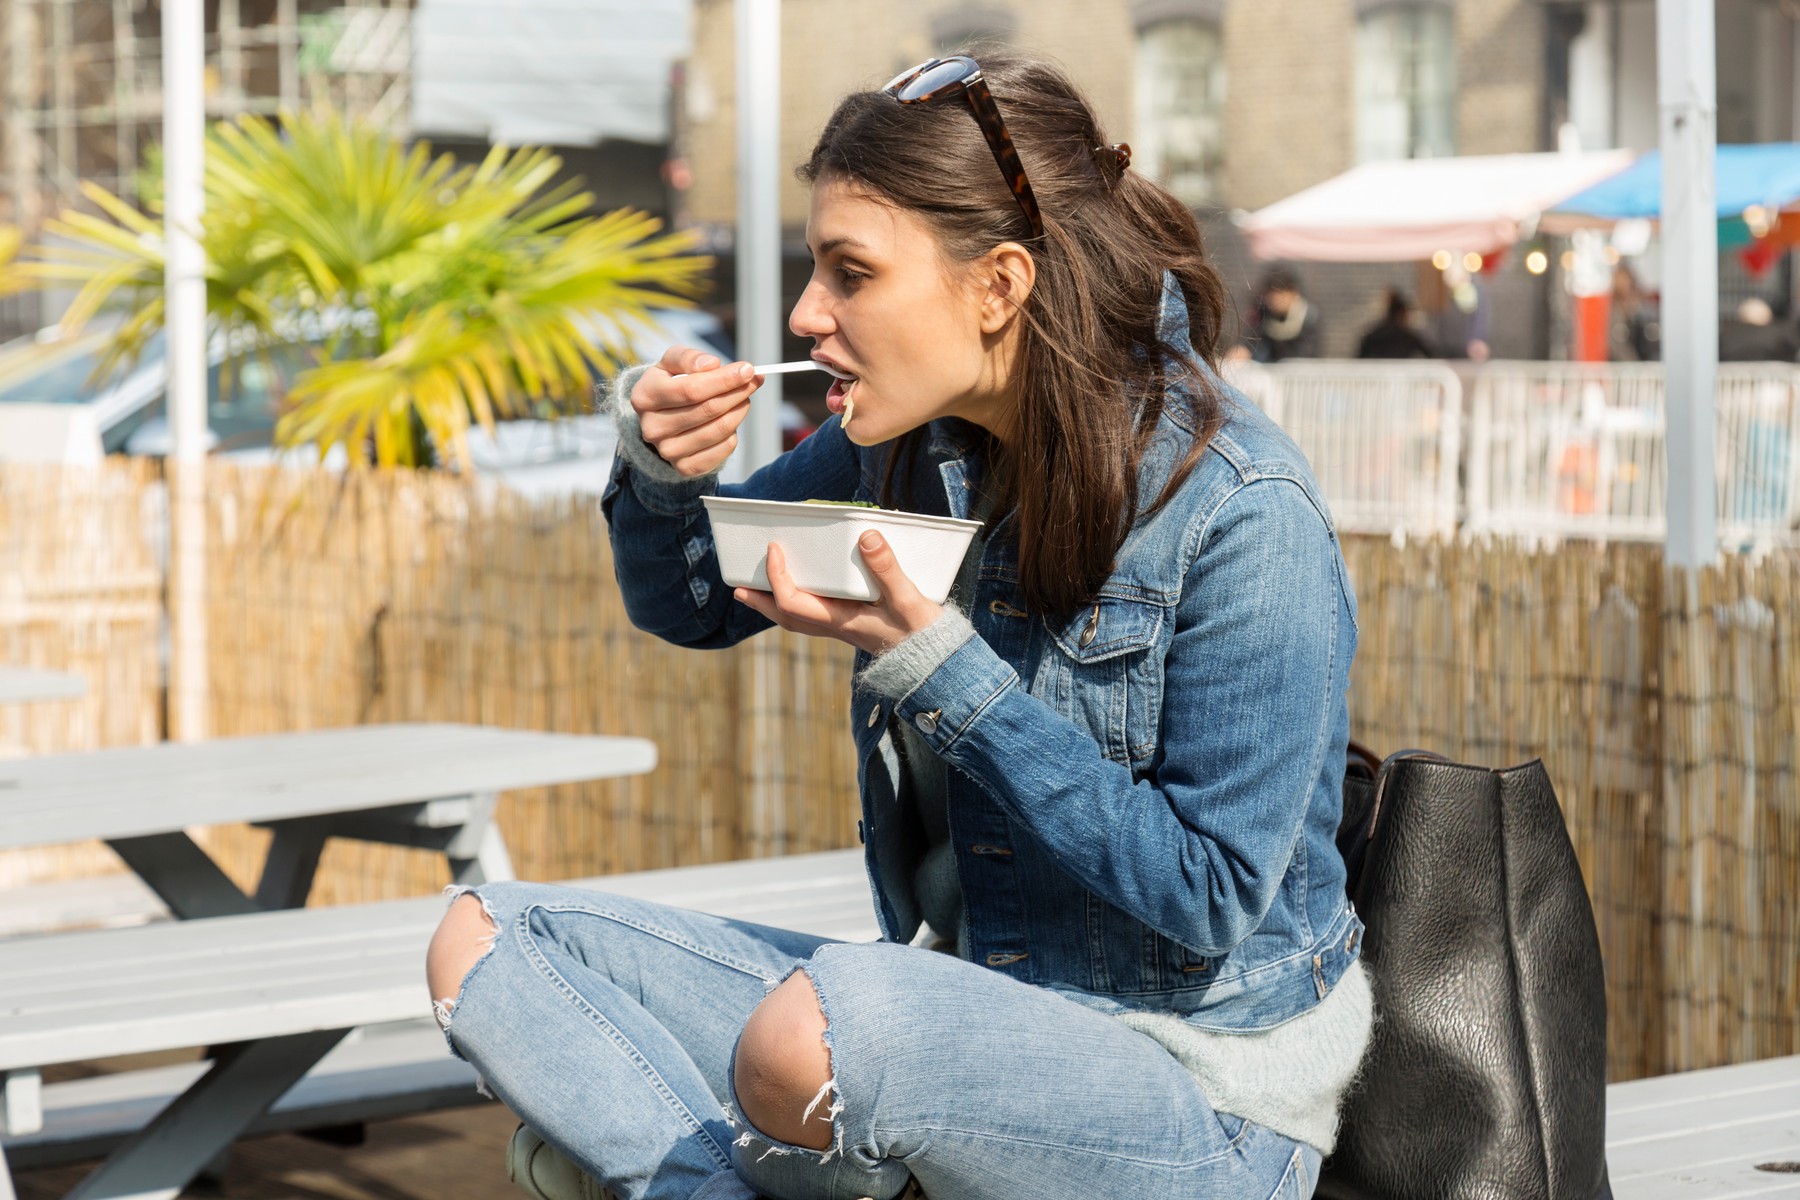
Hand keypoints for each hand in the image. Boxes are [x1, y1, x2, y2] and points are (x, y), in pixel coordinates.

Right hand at [632, 345, 761, 476]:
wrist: (661, 417)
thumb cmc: (671, 384)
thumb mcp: (672, 362)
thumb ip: (689, 358)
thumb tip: (711, 364)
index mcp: (644, 397)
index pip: (691, 389)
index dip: (723, 379)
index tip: (747, 369)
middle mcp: (652, 428)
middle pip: (708, 409)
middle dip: (737, 392)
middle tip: (754, 380)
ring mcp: (668, 451)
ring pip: (720, 429)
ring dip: (739, 409)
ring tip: (743, 397)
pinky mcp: (685, 467)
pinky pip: (724, 448)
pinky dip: (734, 432)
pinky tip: (730, 419)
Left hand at [733, 531, 944, 654]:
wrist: (938, 663)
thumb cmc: (923, 634)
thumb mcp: (908, 599)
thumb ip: (887, 568)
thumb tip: (866, 536)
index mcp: (842, 622)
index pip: (794, 603)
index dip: (778, 577)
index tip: (774, 549)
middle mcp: (837, 628)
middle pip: (787, 618)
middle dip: (761, 602)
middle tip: (739, 587)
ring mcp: (844, 630)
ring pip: (798, 619)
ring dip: (776, 605)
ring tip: (760, 590)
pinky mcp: (854, 627)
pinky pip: (815, 617)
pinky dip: (799, 604)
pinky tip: (804, 591)